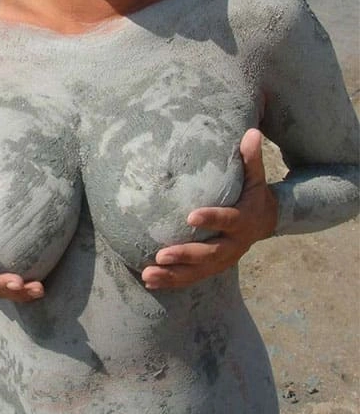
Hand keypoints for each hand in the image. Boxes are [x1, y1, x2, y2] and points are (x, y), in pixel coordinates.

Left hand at [141, 129, 278, 289]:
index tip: (190, 216)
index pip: (228, 220)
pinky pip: (191, 277)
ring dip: (172, 275)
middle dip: (185, 256)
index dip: (212, 218)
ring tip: (148, 274)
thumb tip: (251, 133)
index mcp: (244, 221)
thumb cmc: (253, 193)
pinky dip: (171, 281)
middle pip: (210, 254)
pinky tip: (149, 280)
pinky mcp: (213, 268)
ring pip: (197, 272)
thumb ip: (251, 158)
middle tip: (161, 254)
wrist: (265, 221)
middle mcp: (234, 245)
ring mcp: (223, 260)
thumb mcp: (256, 176)